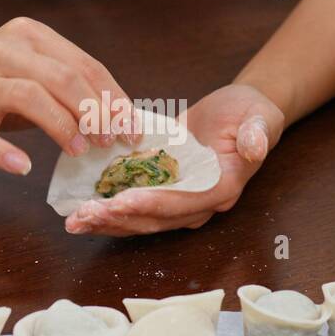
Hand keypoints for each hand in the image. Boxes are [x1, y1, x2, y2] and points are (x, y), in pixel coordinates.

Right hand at [0, 17, 131, 174]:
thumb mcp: (34, 73)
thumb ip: (72, 86)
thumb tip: (122, 118)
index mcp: (29, 35)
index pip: (83, 65)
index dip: (113, 99)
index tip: (132, 129)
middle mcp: (3, 51)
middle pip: (61, 77)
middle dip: (94, 112)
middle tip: (110, 142)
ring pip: (29, 97)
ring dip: (62, 126)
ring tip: (79, 150)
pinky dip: (3, 153)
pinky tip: (22, 166)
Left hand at [65, 84, 284, 235]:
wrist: (240, 114)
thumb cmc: (250, 114)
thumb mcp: (259, 117)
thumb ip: (256, 134)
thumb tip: (254, 147)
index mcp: (221, 188)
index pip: (184, 202)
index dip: (152, 203)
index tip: (121, 200)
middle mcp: (198, 203)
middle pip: (155, 219)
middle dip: (119, 219)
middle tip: (85, 215)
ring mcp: (179, 201)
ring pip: (140, 220)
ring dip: (107, 222)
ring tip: (75, 221)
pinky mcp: (163, 192)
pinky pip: (134, 207)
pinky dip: (108, 211)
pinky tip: (80, 212)